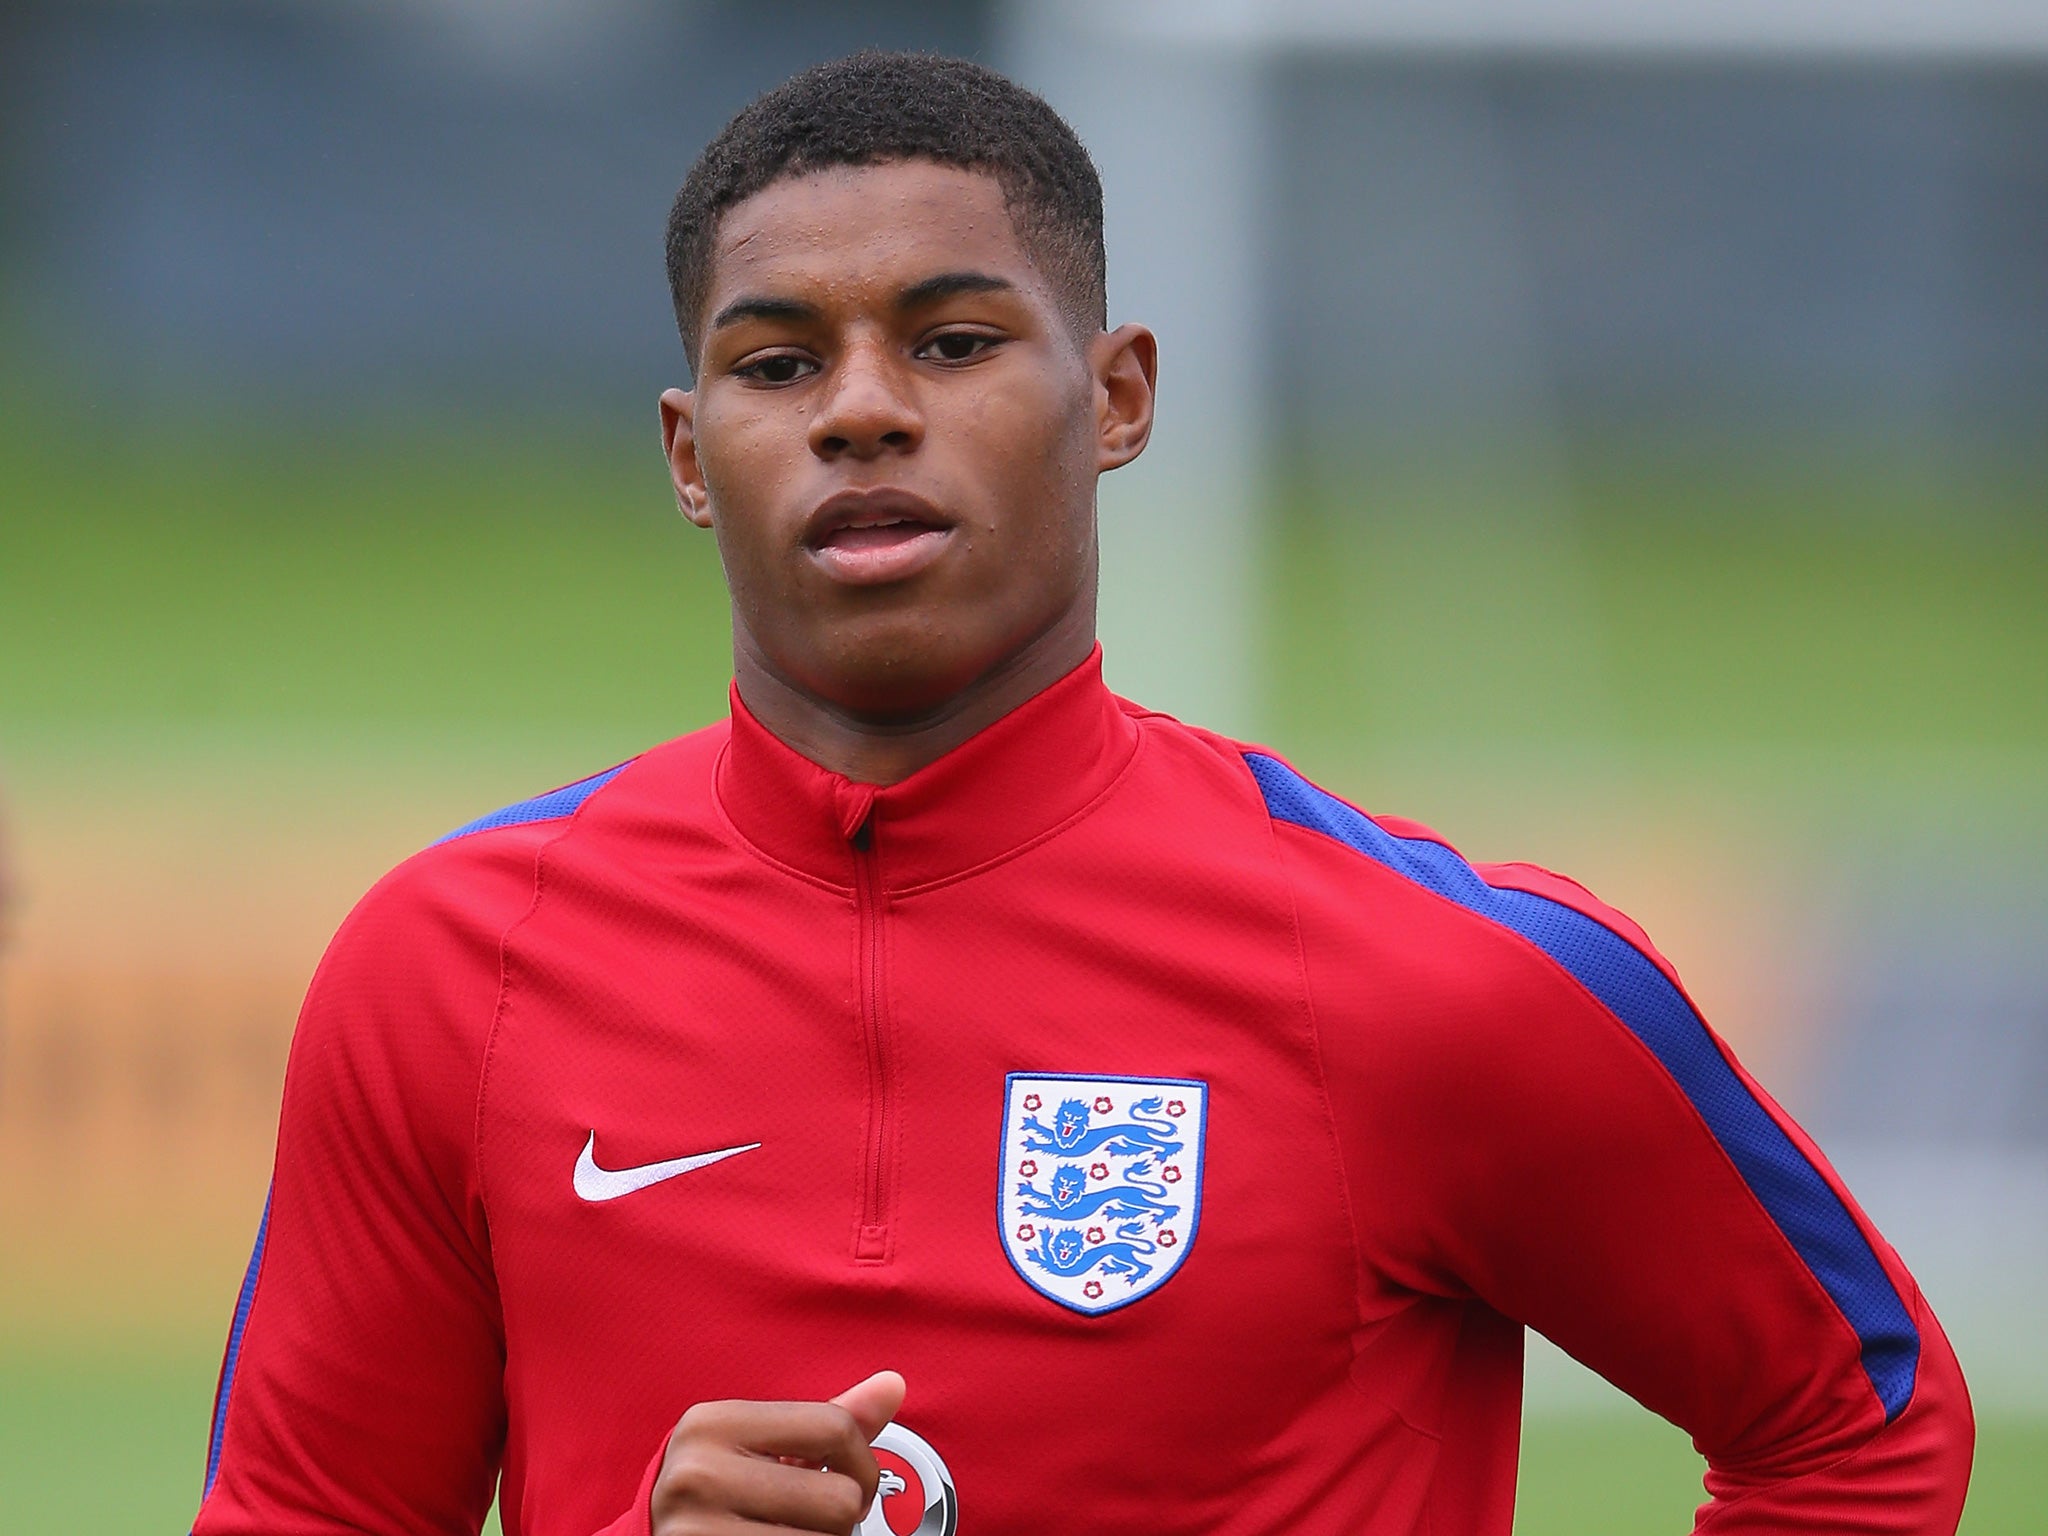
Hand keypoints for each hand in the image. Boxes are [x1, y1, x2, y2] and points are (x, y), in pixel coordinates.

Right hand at [650, 1371, 906, 1533]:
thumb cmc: (718, 1492)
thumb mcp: (761, 1446)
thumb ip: (828, 1421)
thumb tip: (895, 1384)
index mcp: (712, 1422)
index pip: (834, 1427)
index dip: (864, 1462)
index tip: (853, 1482)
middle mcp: (698, 1473)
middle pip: (838, 1498)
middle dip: (840, 1518)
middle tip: (812, 1521)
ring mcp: (697, 1531)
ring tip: (790, 1534)